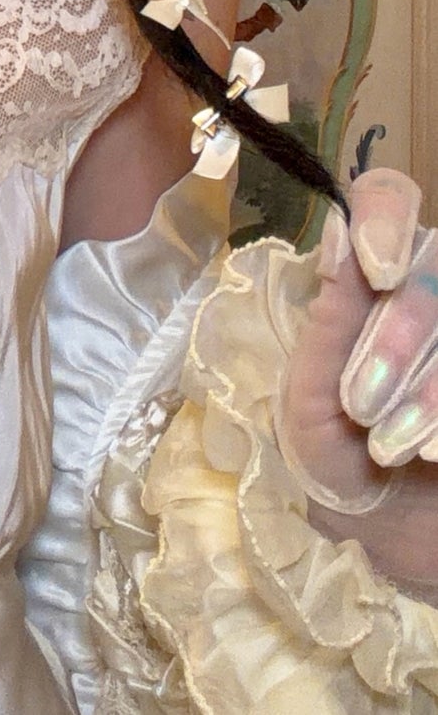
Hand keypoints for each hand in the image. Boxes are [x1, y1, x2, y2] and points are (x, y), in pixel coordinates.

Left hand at [278, 169, 437, 591]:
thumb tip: (342, 228)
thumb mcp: (311, 388)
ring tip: (388, 446)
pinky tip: (432, 453)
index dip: (387, 221)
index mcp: (373, 274)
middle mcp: (428, 290)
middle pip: (433, 264)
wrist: (380, 537)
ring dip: (430, 388)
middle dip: (399, 334)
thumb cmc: (332, 456)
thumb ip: (332, 313)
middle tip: (361, 404)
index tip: (373, 271)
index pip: (388, 200)